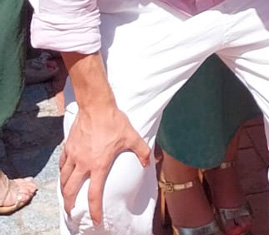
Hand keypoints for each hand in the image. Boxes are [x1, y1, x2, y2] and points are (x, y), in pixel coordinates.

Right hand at [60, 102, 150, 224]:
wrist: (96, 106)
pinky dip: (62, 173)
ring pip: (64, 179)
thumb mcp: (132, 136)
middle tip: (71, 212)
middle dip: (70, 205)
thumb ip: (142, 151)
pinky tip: (64, 174)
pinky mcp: (68, 147)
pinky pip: (62, 165)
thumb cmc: (114, 121)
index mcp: (99, 165)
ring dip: (64, 191)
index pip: (94, 194)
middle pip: (71, 191)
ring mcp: (73, 156)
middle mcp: (83, 164)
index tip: (96, 219)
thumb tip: (148, 163)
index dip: (95, 209)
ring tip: (66, 197)